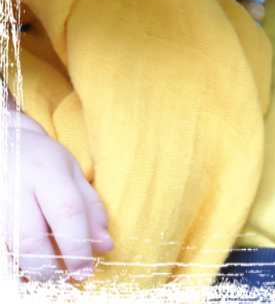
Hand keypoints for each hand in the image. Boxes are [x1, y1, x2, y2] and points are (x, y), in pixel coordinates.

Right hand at [0, 114, 112, 303]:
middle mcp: (14, 188)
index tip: (84, 272)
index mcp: (46, 172)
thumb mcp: (73, 173)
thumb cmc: (43, 163)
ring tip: (35, 300)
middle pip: (29, 240)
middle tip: (62, 288)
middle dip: (47, 273)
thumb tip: (106, 247)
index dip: (77, 247)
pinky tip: (14, 290)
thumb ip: (90, 209)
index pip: (65, 212)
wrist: (2, 143)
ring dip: (17, 287)